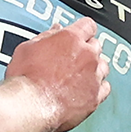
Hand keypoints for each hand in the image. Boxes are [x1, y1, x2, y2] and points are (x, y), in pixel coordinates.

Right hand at [4, 17, 109, 131]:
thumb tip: (55, 30)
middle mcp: (87, 55)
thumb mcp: (28, 48)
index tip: (80, 33)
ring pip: (103, 66)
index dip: (82, 29)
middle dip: (86, 49)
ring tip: (80, 74)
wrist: (29, 105)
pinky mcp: (95, 97)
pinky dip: (98, 87)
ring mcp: (93, 76)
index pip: (88, 26)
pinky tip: (88, 88)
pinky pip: (105, 88)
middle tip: (73, 56)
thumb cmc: (25, 78)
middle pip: (96, 45)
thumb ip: (46, 36)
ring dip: (94, 67)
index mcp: (71, 39)